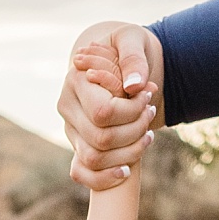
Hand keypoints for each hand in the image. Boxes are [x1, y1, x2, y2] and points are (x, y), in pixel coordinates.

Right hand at [58, 20, 161, 190]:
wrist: (119, 63)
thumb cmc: (126, 48)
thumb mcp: (133, 40)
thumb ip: (133, 58)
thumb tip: (134, 86)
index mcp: (75, 80)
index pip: (103, 113)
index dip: (132, 112)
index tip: (148, 96)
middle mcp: (67, 108)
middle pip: (100, 139)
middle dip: (134, 131)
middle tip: (151, 112)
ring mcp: (71, 129)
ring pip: (94, 159)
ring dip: (128, 153)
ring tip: (148, 134)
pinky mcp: (77, 145)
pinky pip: (82, 174)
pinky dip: (104, 179)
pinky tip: (128, 171)